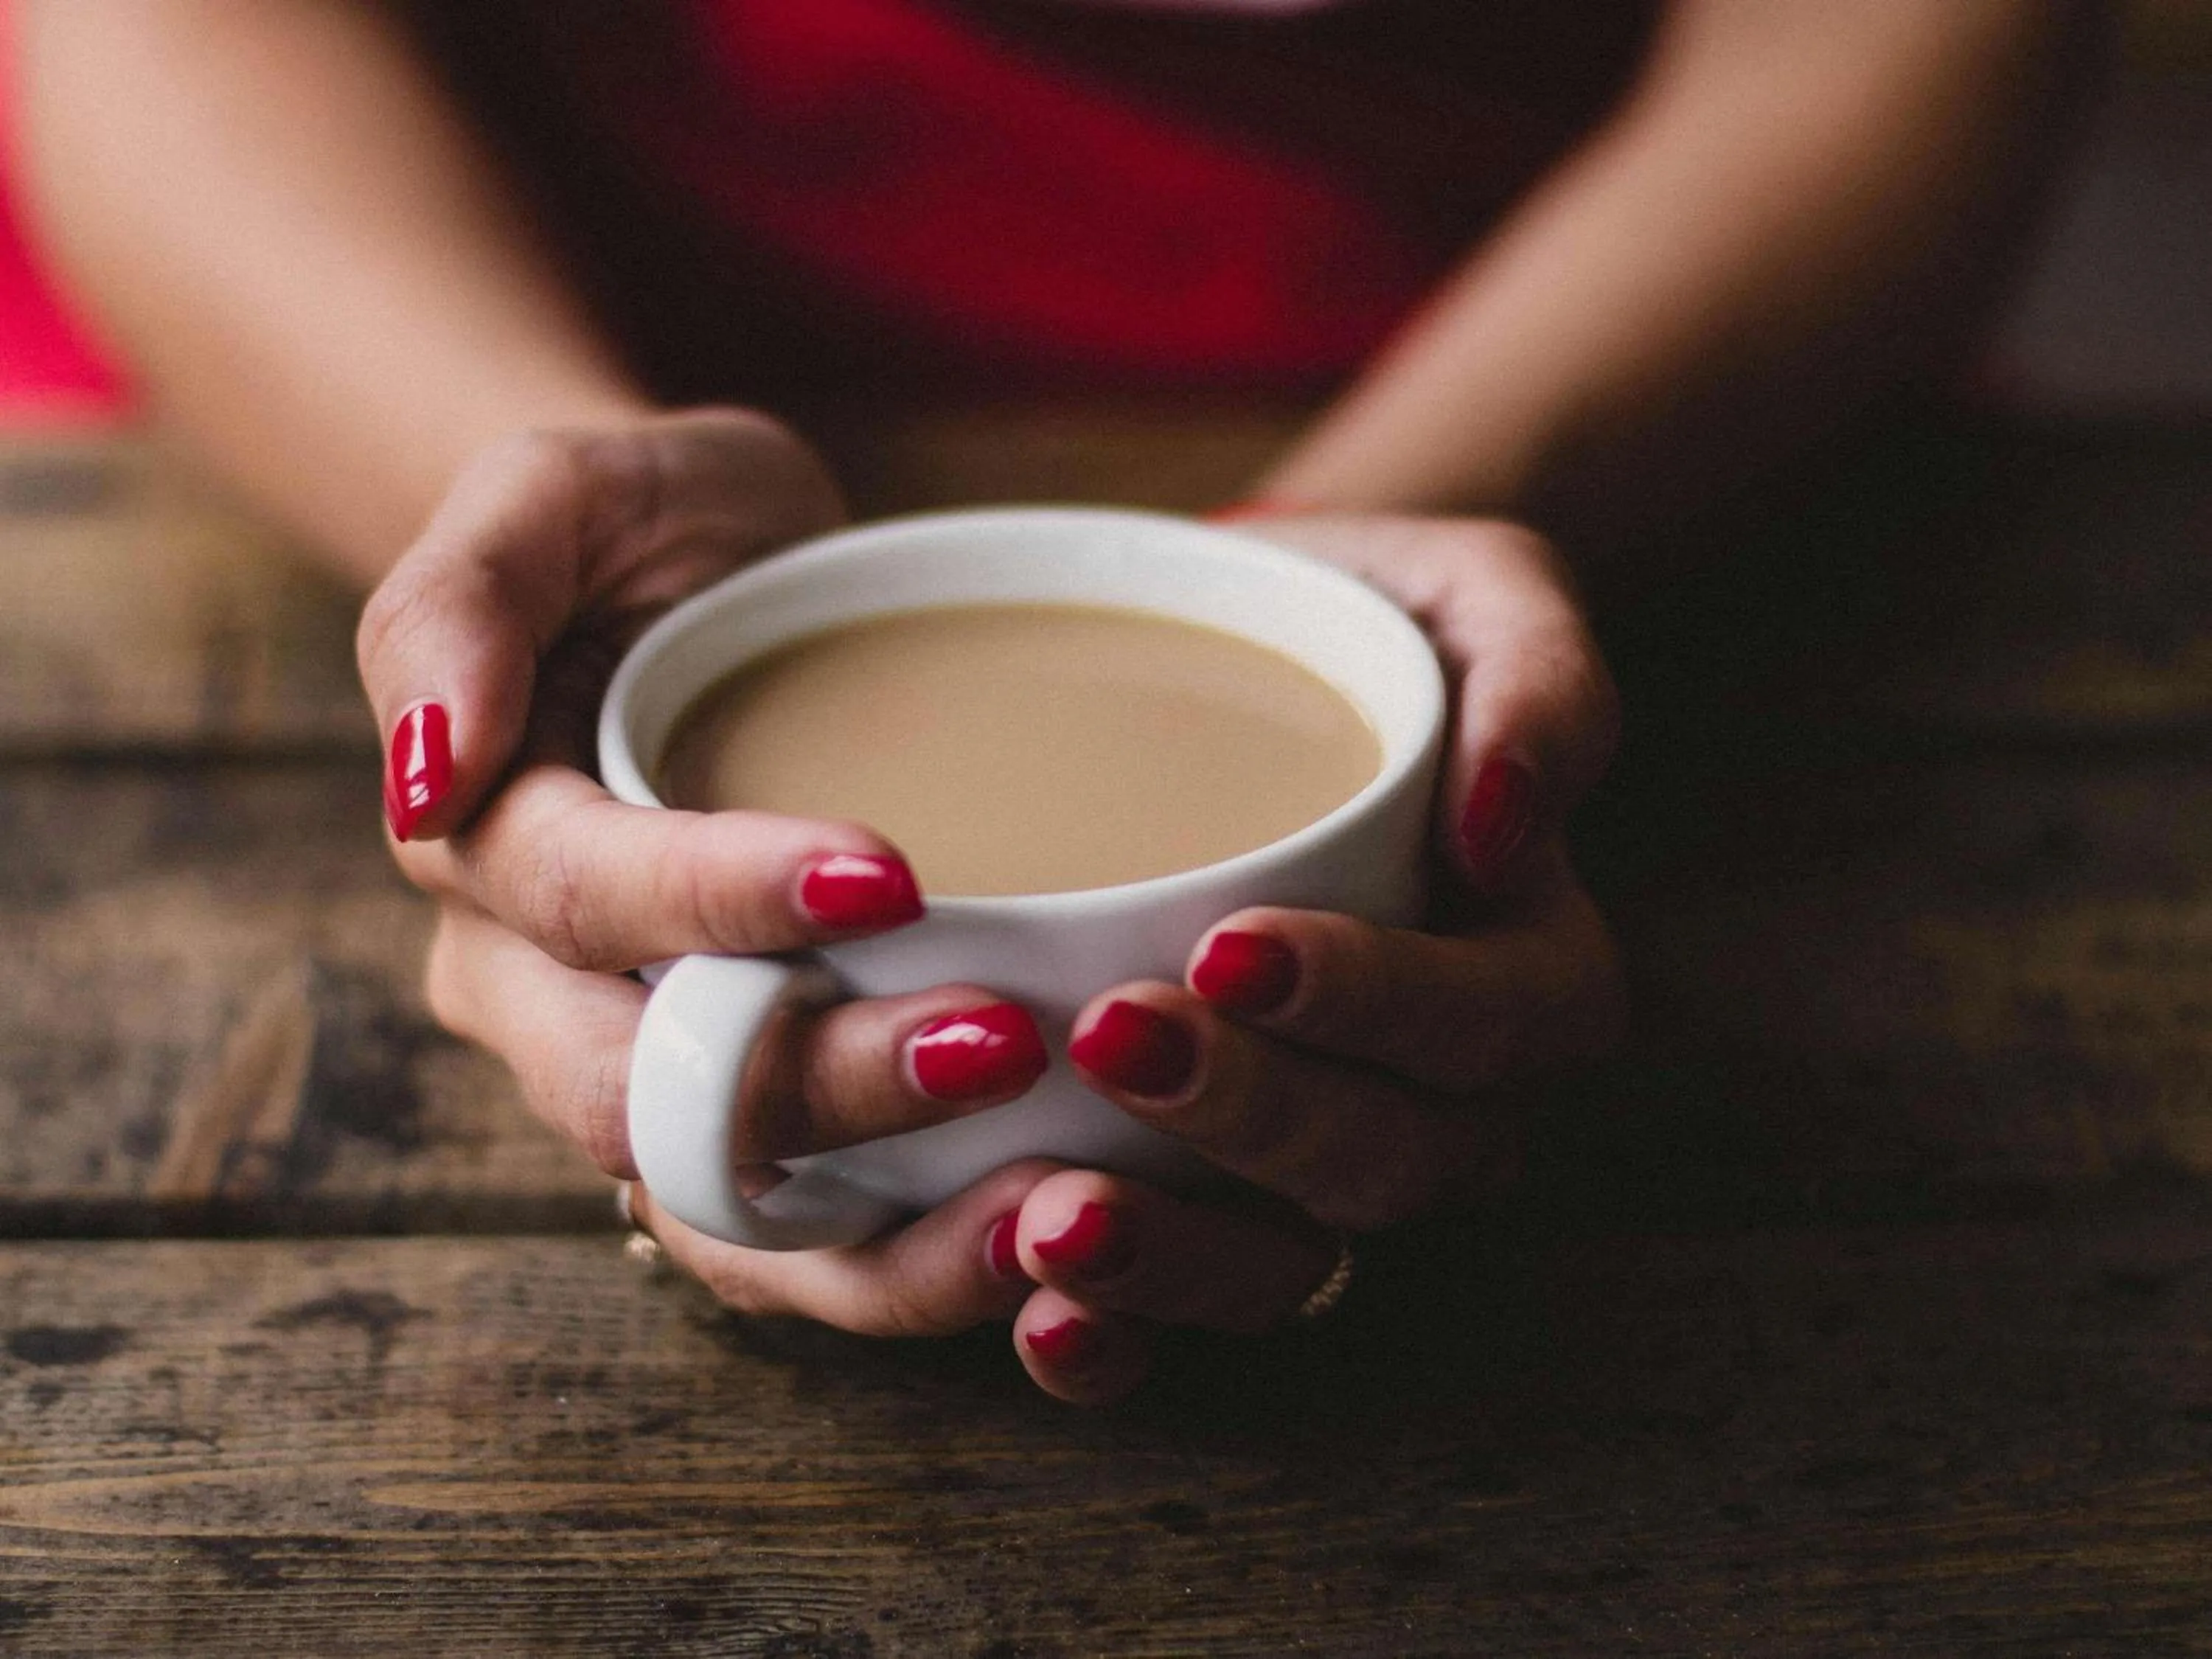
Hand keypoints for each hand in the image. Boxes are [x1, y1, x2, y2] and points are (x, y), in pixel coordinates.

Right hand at [357, 410, 1059, 1322]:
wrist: (724, 590)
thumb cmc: (643, 531)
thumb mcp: (551, 494)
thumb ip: (458, 600)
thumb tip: (426, 772)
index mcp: (485, 851)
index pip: (582, 902)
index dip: (721, 900)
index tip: (892, 873)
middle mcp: (546, 997)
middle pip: (653, 1094)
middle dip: (826, 1088)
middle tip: (1003, 1041)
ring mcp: (654, 1074)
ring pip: (728, 1219)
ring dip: (885, 1242)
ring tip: (1053, 1208)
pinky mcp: (765, 1120)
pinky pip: (812, 1243)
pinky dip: (920, 1267)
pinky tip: (1050, 1240)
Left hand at [998, 515, 1625, 1402]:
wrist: (1219, 675)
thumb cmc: (1357, 627)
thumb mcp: (1473, 592)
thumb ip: (1539, 676)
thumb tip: (1507, 823)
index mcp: (1528, 970)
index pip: (1492, 1023)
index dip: (1377, 1005)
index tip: (1235, 947)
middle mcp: (1445, 1098)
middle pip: (1390, 1160)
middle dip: (1258, 1120)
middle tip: (1120, 1041)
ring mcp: (1328, 1164)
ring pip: (1291, 1261)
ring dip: (1178, 1261)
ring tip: (1055, 1220)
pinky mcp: (1213, 1195)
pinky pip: (1191, 1298)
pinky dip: (1120, 1333)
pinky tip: (1036, 1311)